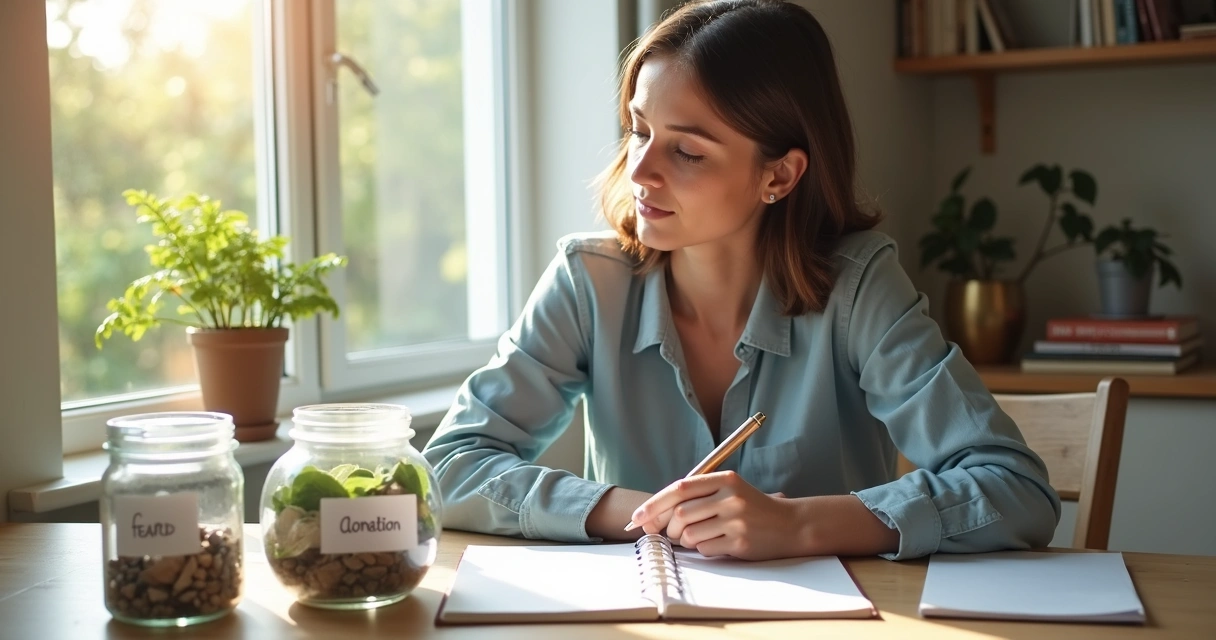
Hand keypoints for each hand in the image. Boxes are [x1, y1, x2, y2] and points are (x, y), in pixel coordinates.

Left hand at [629, 471, 804, 560]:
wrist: (790, 525)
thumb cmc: (752, 508)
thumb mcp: (728, 491)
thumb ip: (696, 497)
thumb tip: (653, 516)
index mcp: (724, 479)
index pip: (679, 489)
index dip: (654, 504)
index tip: (636, 518)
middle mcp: (730, 497)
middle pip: (680, 513)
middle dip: (668, 526)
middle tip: (670, 532)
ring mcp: (737, 520)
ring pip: (690, 534)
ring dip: (686, 540)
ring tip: (700, 536)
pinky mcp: (741, 541)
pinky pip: (705, 549)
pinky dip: (703, 549)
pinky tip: (718, 543)